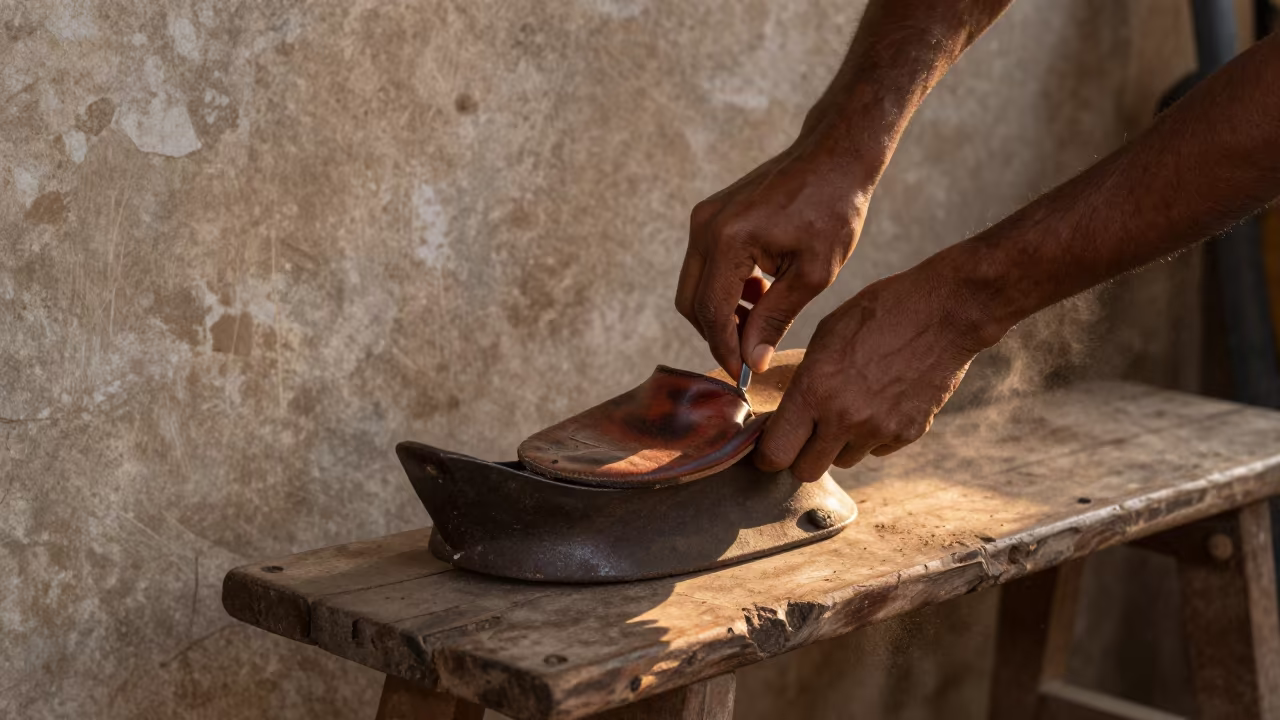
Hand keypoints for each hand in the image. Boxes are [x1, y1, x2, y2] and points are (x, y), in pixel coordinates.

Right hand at [675, 130, 878, 376]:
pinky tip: (761, 290)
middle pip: (691, 303)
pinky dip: (725, 288)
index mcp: (730, 240)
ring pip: (695, 286)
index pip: (711, 312)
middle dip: (717, 334)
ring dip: (722, 311)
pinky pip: (705, 265)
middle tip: (752, 352)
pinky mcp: (710, 216)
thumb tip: (753, 361)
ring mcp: (704, 219)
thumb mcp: (812, 273)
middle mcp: (706, 228)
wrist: (833, 156)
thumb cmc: (832, 209)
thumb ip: (776, 318)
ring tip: (764, 316)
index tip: (744, 375)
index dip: (725, 349)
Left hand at [754, 263, 995, 480]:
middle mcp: (844, 418)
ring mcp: (879, 430)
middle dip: (800, 456)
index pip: (775, 453)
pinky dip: (872, 436)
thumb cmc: (880, 313)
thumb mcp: (826, 336)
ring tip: (849, 408)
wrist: (944, 312)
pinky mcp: (908, 433)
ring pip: (843, 461)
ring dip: (838, 445)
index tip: (769, 448)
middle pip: (806, 471)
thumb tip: (787, 412)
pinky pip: (877, 450)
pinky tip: (880, 402)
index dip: (767, 454)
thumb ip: (804, 380)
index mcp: (814, 390)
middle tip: (804, 435)